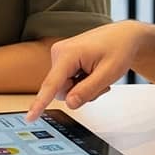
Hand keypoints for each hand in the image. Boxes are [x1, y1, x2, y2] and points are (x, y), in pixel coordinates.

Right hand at [26, 21, 146, 121]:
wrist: (124, 36)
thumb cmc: (119, 49)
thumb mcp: (108, 74)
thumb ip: (87, 90)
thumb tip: (69, 104)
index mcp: (68, 53)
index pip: (52, 84)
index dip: (40, 103)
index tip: (30, 117)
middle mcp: (59, 52)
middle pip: (62, 90)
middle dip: (81, 92)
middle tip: (100, 80)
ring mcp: (60, 56)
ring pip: (66, 88)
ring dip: (83, 87)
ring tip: (98, 73)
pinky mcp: (64, 60)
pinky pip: (68, 82)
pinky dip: (82, 82)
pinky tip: (93, 71)